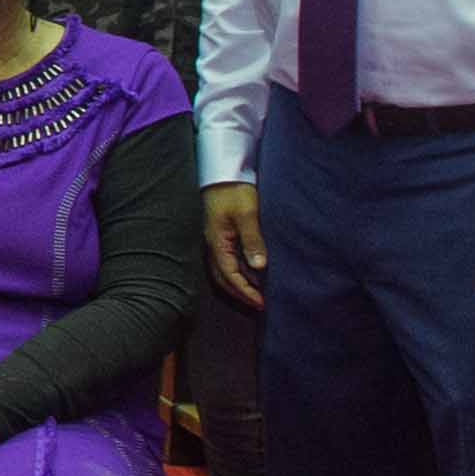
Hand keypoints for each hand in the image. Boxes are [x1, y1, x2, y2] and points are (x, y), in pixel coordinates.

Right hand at [203, 183, 267, 308]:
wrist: (223, 170)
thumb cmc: (234, 190)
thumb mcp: (247, 214)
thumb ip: (252, 241)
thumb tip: (259, 267)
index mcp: (217, 242)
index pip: (230, 276)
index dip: (245, 292)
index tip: (262, 303)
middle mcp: (212, 243)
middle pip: (222, 277)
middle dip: (240, 293)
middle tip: (258, 304)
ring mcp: (214, 238)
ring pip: (223, 269)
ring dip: (238, 283)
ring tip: (257, 291)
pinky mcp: (219, 232)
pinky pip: (226, 259)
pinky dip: (237, 270)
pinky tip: (250, 270)